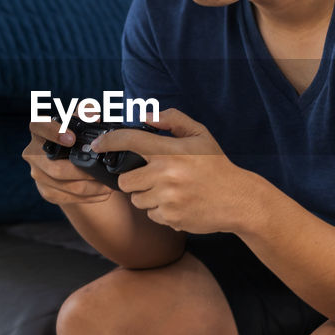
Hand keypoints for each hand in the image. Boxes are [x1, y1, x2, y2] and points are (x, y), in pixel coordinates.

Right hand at [23, 120, 112, 205]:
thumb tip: (93, 116)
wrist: (67, 161)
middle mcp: (33, 153)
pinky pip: (67, 198)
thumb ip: (86, 114)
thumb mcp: (79, 122)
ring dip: (90, 187)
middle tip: (101, 170)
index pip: (38, 126)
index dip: (53, 132)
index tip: (72, 138)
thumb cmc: (74, 136)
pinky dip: (88, 196)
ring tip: (108, 184)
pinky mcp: (46, 191)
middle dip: (81, 171)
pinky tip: (102, 192)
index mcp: (39, 131)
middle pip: (55, 167)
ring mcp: (38, 174)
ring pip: (64, 185)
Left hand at [89, 109, 252, 232]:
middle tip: (152, 177)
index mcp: (170, 151)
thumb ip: (172, 120)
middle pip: (125, 180)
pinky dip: (160, 211)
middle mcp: (165, 174)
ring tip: (170, 191)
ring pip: (136, 199)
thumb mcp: (200, 134)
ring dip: (147, 196)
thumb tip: (145, 117)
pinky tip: (177, 203)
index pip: (130, 141)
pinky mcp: (170, 217)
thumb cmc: (216, 166)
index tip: (98, 145)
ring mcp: (167, 198)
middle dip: (134, 179)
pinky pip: (151, 214)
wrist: (237, 199)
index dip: (109, 141)